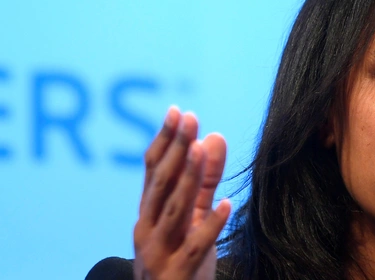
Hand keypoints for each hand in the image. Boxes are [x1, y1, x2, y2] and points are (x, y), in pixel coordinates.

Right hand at [133, 107, 230, 279]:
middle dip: (176, 149)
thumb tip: (214, 137)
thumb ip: (204, 182)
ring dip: (188, 179)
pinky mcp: (177, 275)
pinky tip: (227, 205)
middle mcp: (146, 229)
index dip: (165, 140)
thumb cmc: (180, 261)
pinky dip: (211, 225)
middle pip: (161, 183)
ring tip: (200, 149)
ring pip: (173, 210)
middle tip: (190, 119)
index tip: (177, 112)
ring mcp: (159, 253)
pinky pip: (196, 246)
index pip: (152, 170)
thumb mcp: (191, 219)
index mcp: (147, 213)